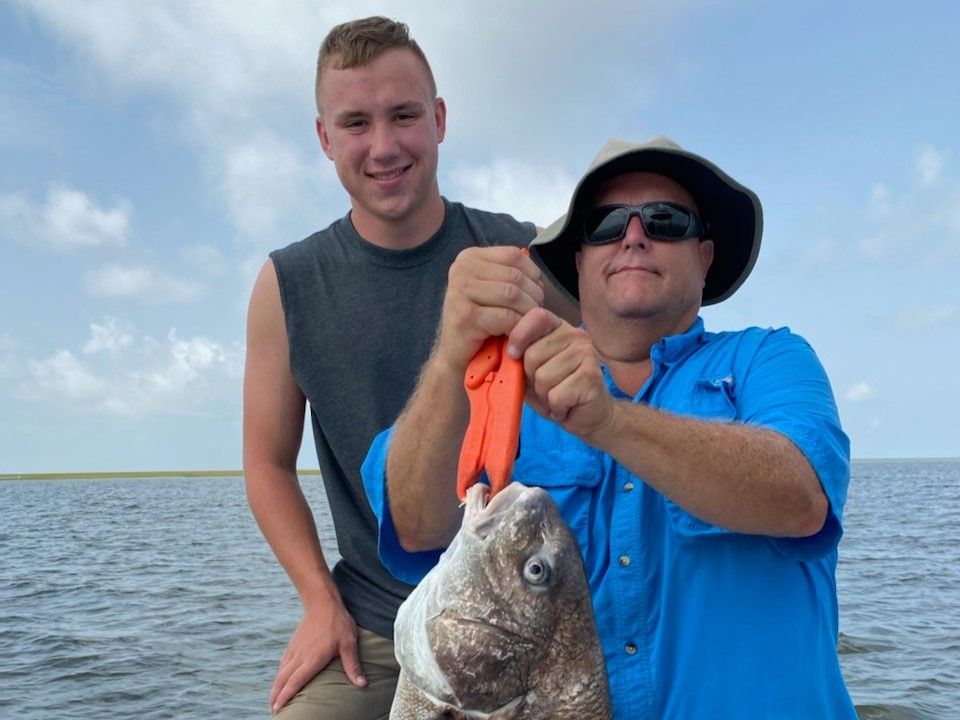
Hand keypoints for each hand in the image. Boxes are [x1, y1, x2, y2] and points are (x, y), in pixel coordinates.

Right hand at [269, 598, 365, 712]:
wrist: (322, 602)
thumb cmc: (338, 622)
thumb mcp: (349, 643)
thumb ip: (352, 665)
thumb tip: (362, 684)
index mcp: (312, 658)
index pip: (296, 681)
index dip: (286, 696)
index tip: (278, 709)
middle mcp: (300, 656)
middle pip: (283, 680)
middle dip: (276, 697)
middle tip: (273, 711)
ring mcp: (295, 649)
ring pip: (281, 672)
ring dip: (276, 687)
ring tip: (273, 701)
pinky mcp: (293, 644)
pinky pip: (283, 663)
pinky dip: (279, 675)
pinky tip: (280, 680)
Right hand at [435, 246, 544, 373]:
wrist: (456, 354)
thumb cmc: (481, 321)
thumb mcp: (494, 289)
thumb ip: (511, 273)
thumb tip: (538, 274)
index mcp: (469, 257)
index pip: (514, 255)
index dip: (533, 275)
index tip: (534, 294)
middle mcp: (461, 269)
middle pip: (515, 276)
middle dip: (533, 296)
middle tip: (533, 315)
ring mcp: (460, 291)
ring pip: (513, 295)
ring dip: (527, 313)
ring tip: (526, 324)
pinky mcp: (465, 316)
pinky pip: (506, 317)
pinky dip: (517, 327)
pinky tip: (515, 335)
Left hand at [508, 308, 613, 440]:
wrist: (590, 416)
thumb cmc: (557, 391)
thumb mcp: (533, 371)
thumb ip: (521, 357)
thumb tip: (507, 351)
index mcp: (559, 328)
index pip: (536, 316)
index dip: (519, 335)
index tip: (513, 355)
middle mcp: (576, 336)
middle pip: (533, 354)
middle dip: (532, 379)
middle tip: (547, 387)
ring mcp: (587, 355)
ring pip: (543, 377)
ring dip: (544, 395)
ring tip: (557, 397)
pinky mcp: (592, 377)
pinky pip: (555, 395)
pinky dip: (555, 407)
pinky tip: (566, 406)